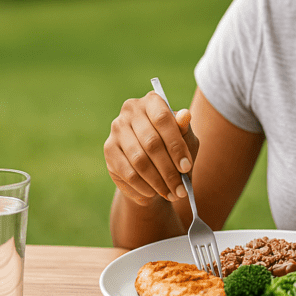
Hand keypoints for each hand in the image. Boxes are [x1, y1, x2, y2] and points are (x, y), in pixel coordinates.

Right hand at [104, 91, 198, 205]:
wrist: (153, 162)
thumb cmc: (173, 146)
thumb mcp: (185, 138)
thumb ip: (184, 129)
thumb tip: (185, 115)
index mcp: (152, 101)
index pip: (163, 120)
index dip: (176, 146)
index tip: (187, 167)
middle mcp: (131, 110)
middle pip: (151, 143)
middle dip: (169, 170)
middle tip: (181, 190)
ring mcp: (117, 129)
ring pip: (139, 161)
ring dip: (158, 182)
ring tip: (171, 194)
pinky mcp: (109, 149)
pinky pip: (127, 173)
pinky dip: (143, 186)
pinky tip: (154, 193)